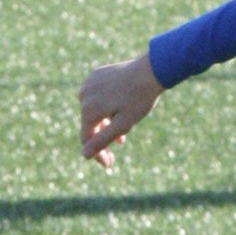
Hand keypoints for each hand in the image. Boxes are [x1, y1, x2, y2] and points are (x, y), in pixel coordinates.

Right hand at [79, 49, 161, 165]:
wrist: (151, 70)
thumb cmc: (140, 99)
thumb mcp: (122, 125)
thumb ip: (102, 140)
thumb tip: (84, 155)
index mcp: (88, 109)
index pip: (87, 139)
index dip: (97, 154)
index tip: (109, 163)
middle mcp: (84, 95)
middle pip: (89, 124)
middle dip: (103, 137)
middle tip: (120, 145)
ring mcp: (89, 83)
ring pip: (94, 110)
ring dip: (106, 122)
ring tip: (123, 131)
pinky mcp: (96, 75)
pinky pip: (97, 97)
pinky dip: (106, 107)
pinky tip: (119, 110)